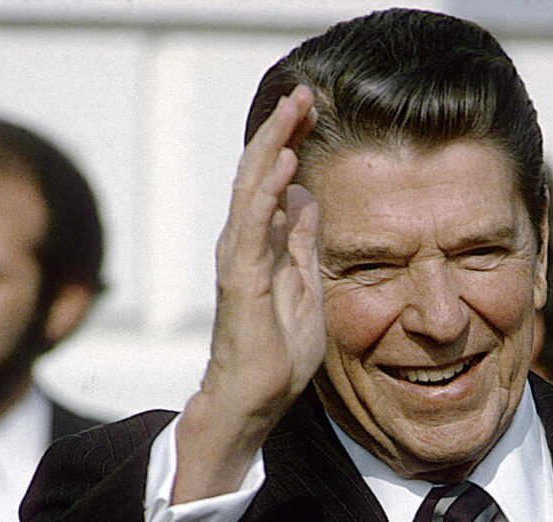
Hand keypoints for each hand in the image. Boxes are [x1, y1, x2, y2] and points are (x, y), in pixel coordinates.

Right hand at [173, 86, 321, 501]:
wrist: (255, 398)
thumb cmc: (277, 353)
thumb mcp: (305, 288)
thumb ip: (302, 245)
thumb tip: (306, 200)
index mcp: (263, 244)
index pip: (274, 182)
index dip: (291, 143)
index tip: (314, 111)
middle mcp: (245, 243)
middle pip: (261, 174)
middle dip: (282, 130)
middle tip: (304, 92)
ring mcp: (239, 258)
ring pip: (253, 188)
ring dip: (274, 144)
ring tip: (295, 107)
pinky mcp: (241, 278)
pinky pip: (254, 225)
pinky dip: (268, 190)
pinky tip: (286, 161)